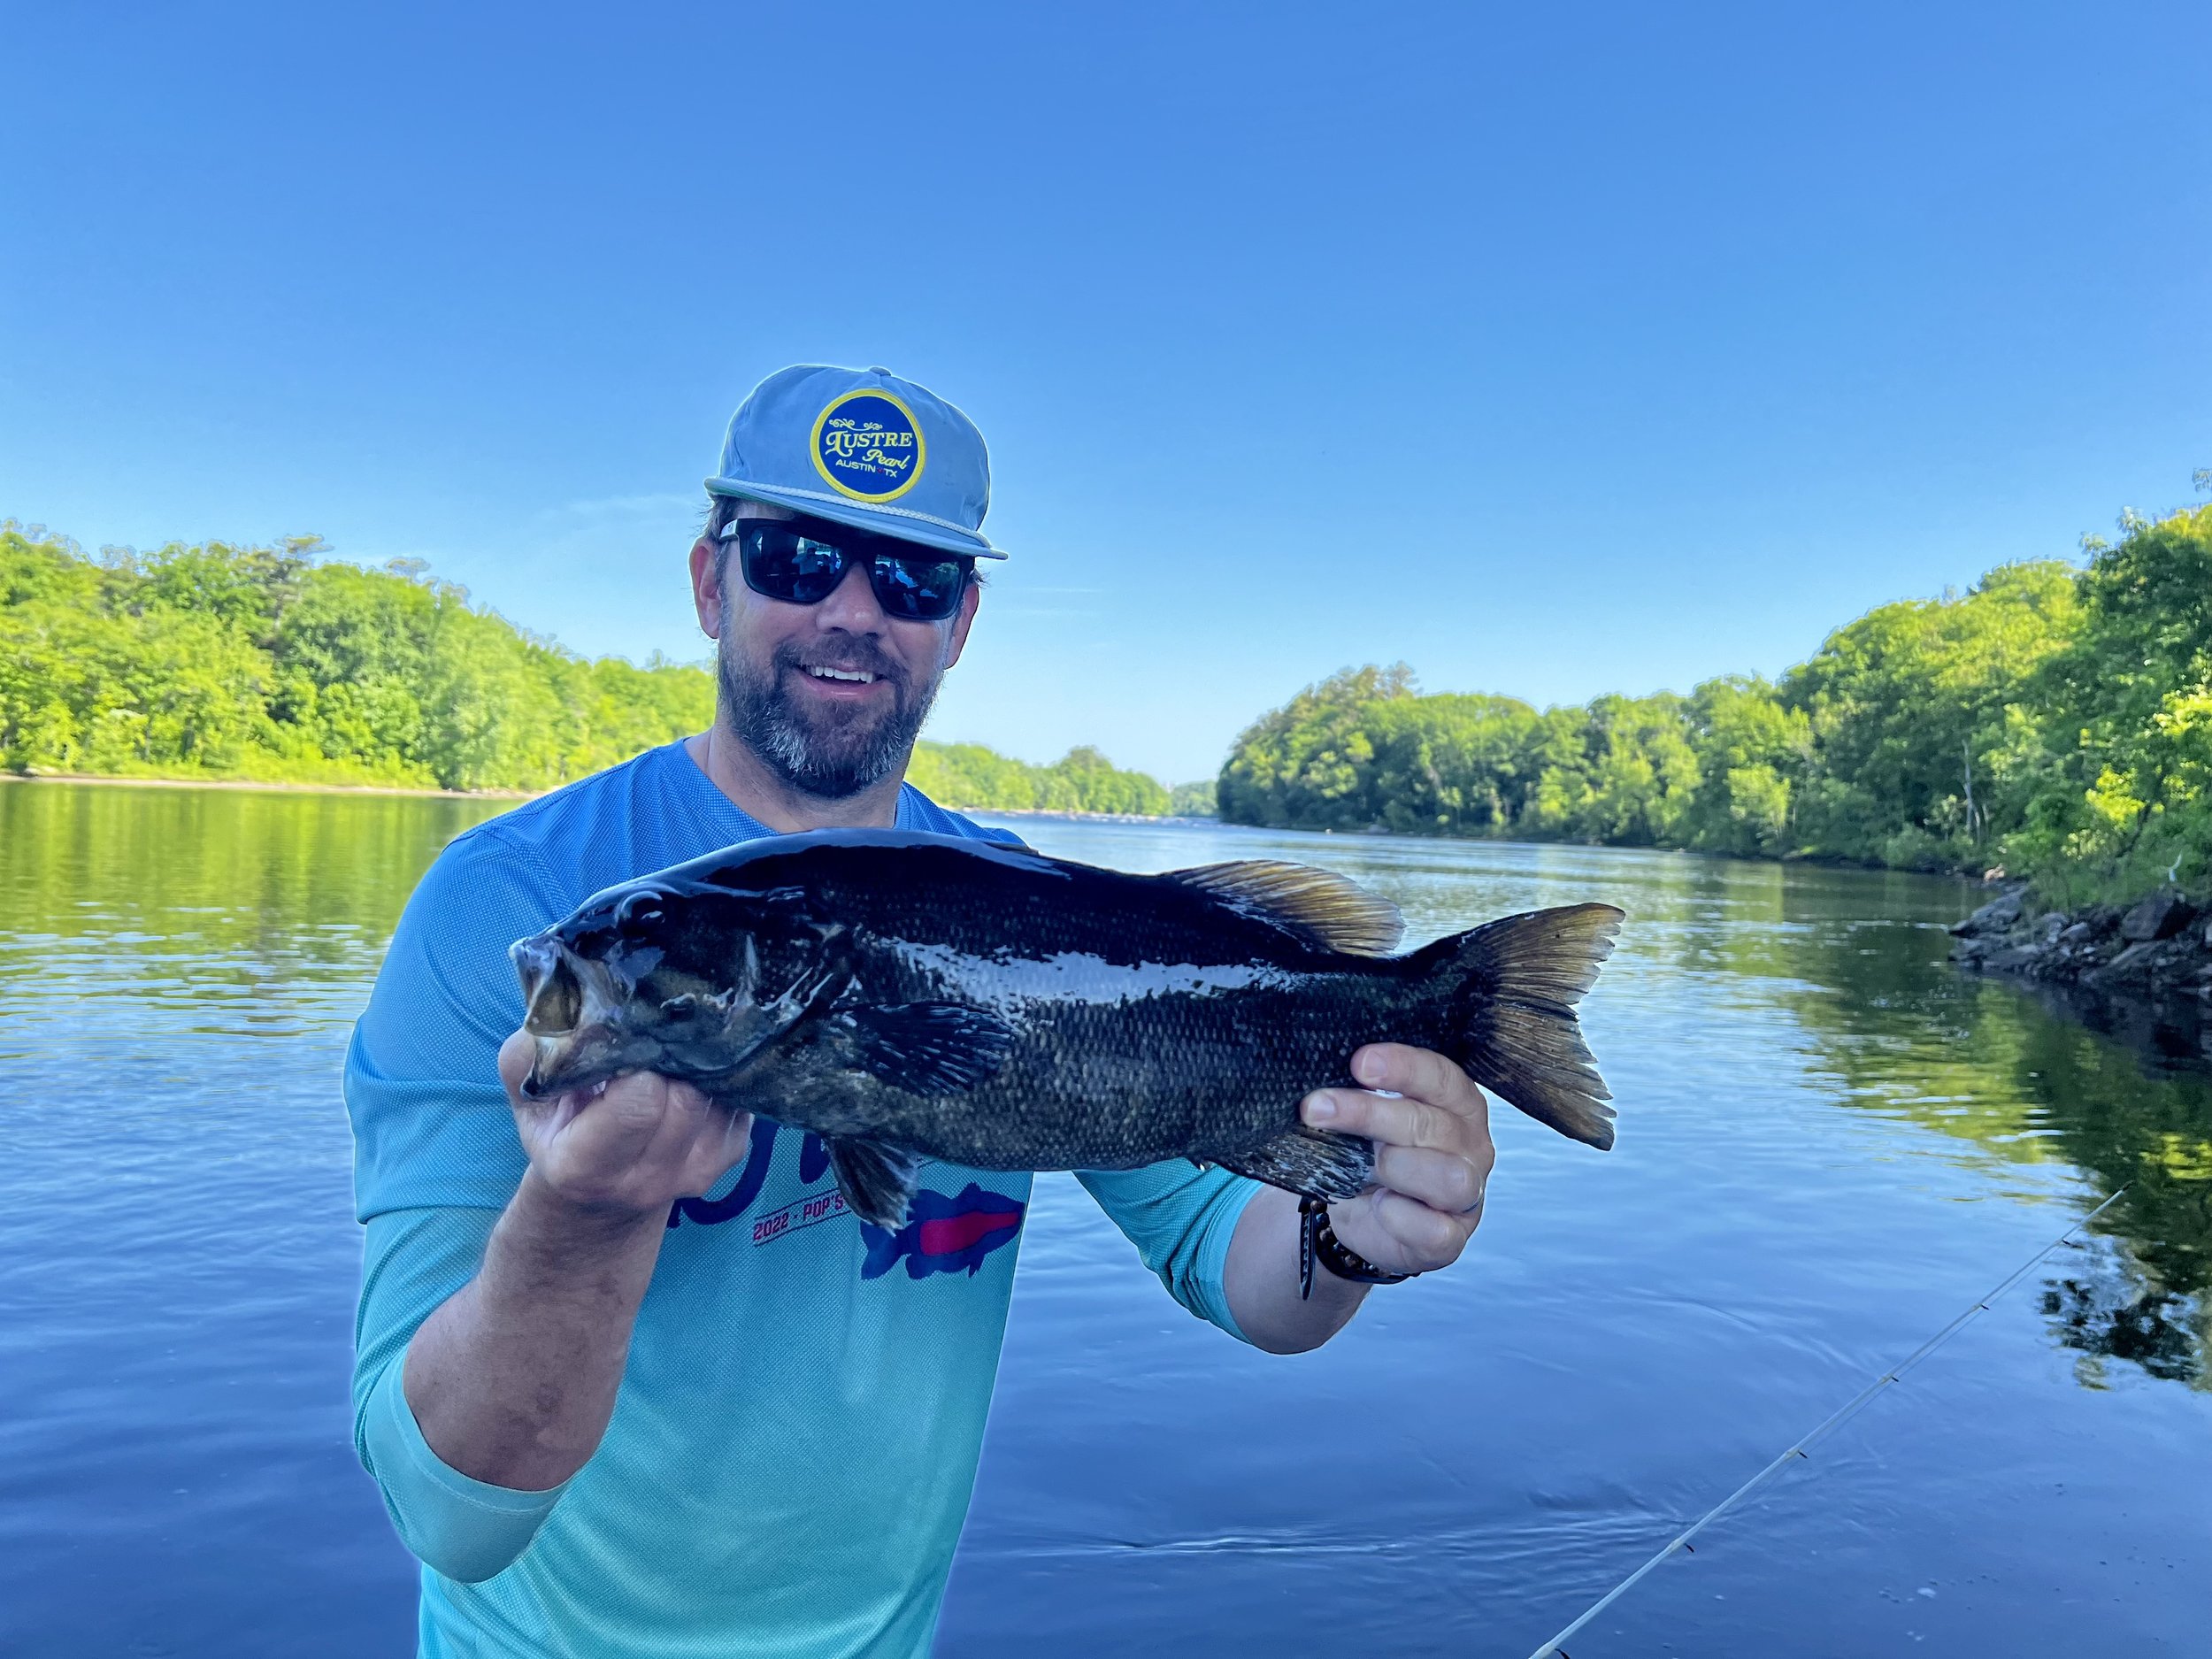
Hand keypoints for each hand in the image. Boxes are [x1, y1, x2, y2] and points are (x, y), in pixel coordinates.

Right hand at [497, 1031, 754, 1225]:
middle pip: (685, 1098)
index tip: (628, 1033)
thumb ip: (531, 1058)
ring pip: (719, 1097)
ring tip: (676, 1044)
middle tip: (659, 1026)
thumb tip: (567, 1010)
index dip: (639, 1059)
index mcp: (586, 1166)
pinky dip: (721, 1076)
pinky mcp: (729, 1158)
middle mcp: (645, 1181)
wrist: (599, 1194)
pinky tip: (694, 1067)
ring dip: (702, 1063)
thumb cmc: (561, 1131)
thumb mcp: (531, 1098)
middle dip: (675, 1055)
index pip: (638, 1102)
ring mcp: (694, 1175)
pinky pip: (740, 1102)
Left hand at [1299, 1043, 1494, 1277]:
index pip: (1442, 1077)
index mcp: (1458, 1104)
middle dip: (1369, 1114)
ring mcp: (1468, 1195)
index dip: (1403, 1067)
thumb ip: (1364, 1095)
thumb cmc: (1372, 1152)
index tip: (1359, 1064)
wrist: (1365, 1213)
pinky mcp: (1452, 1238)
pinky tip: (1379, 1205)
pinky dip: (1399, 1216)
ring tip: (1356, 1167)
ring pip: (1447, 1178)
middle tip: (1317, 1108)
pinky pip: (1435, 1230)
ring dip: (1391, 1166)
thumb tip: (1328, 1085)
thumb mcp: (1368, 1118)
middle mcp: (1471, 1146)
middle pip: (1430, 1124)